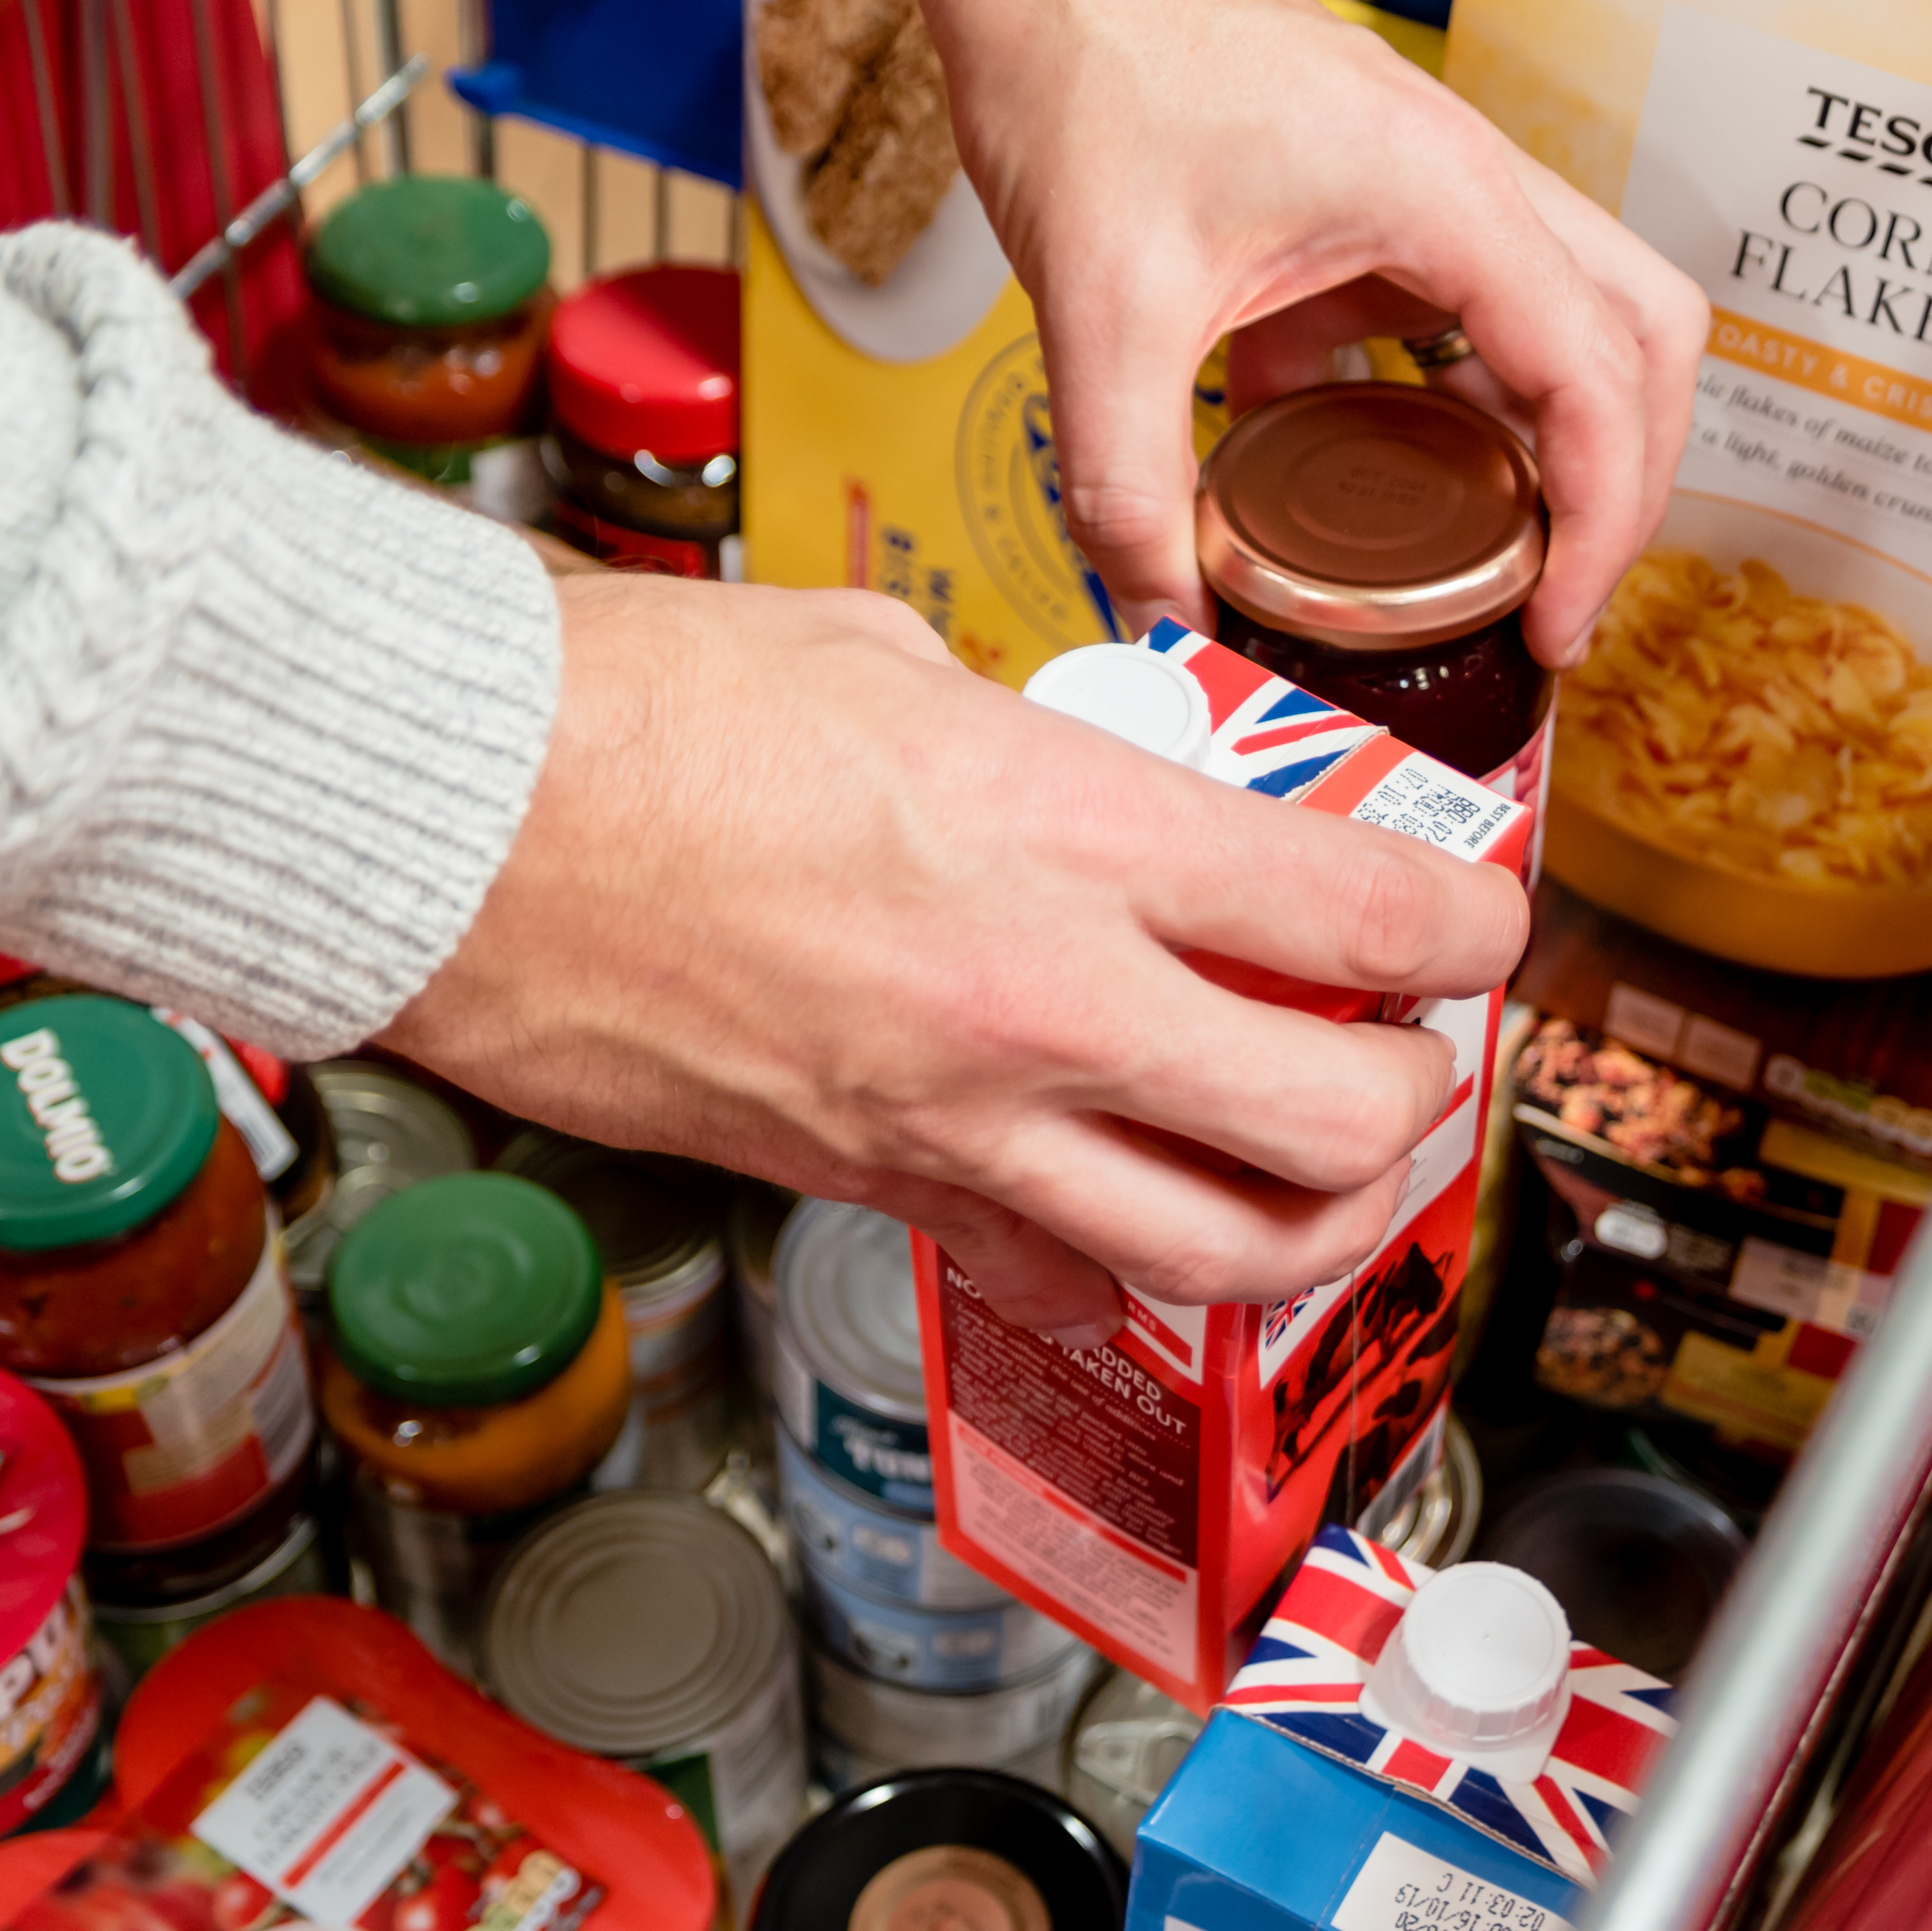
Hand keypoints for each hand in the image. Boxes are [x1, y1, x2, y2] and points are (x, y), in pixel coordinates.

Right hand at [380, 575, 1532, 1335]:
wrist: (451, 828)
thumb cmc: (635, 711)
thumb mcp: (892, 660)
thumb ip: (1038, 745)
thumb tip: (1106, 788)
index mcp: (1068, 831)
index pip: (1363, 916)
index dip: (1470, 930)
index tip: (1479, 923)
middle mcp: (1040, 1003)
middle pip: (1340, 1123)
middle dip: (1418, 1097)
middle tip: (1415, 1050)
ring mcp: (953, 1123)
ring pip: (1224, 1255)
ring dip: (1314, 1222)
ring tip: (1327, 1167)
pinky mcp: (866, 1191)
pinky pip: (1056, 1270)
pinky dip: (1132, 1257)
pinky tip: (1144, 1203)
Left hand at [904, 0, 1707, 668]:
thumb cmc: (1089, 67)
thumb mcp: (1099, 307)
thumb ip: (1129, 482)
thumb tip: (1163, 620)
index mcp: (1446, 195)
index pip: (1599, 379)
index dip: (1602, 522)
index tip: (1559, 625)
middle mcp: (1469, 184)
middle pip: (1640, 343)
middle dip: (1624, 483)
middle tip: (1556, 600)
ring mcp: (1429, 193)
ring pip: (1564, 327)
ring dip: (1545, 446)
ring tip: (1483, 569)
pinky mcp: (1370, 208)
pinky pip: (1453, 322)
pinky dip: (1439, 410)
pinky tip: (1357, 483)